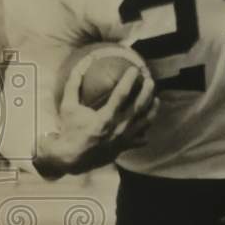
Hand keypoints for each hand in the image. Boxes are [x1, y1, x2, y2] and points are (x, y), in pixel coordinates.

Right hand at [38, 53, 158, 176]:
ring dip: (153, 109)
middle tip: (150, 80)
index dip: (129, 80)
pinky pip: (141, 139)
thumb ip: (73, 86)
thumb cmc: (70, 130)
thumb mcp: (68, 107)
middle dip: (147, 91)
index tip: (135, 69)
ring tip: (156, 99)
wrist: (71, 158)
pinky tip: (147, 122)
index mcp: (105, 118)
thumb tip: (79, 66)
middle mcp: (118, 129)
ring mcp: (123, 140)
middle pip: (139, 107)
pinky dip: (146, 130)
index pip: (121, 94)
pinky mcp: (124, 148)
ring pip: (145, 123)